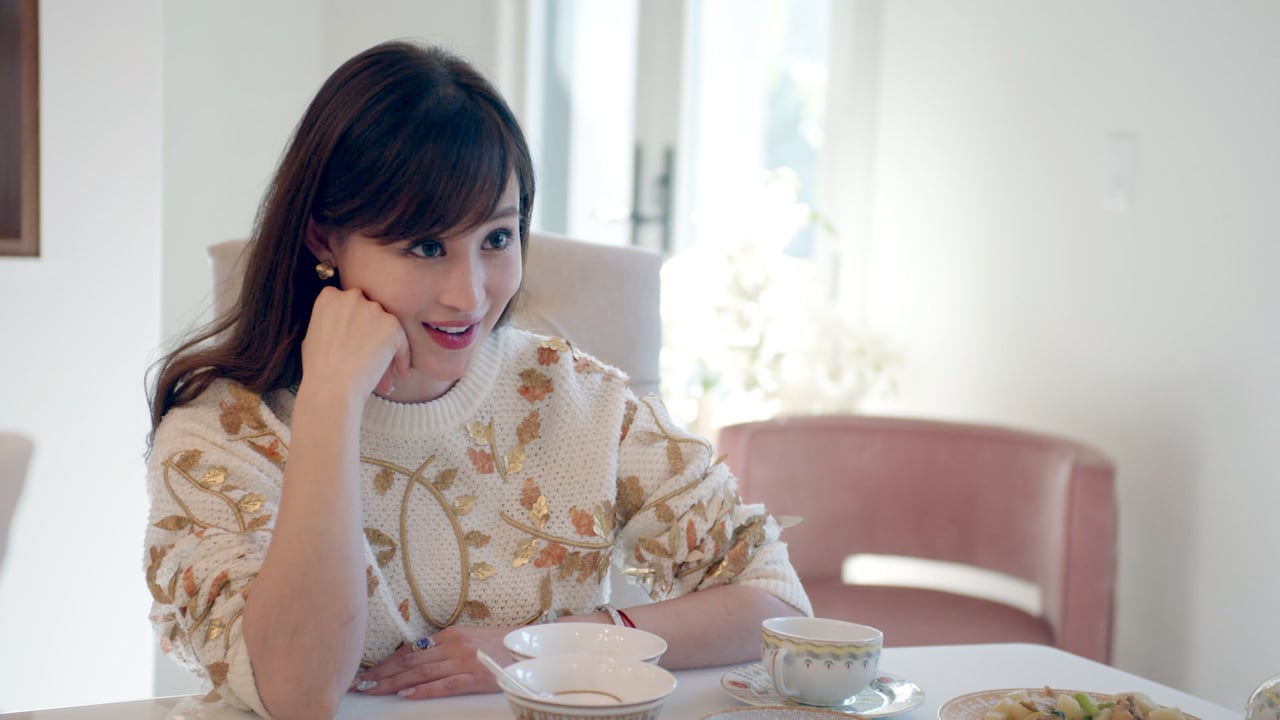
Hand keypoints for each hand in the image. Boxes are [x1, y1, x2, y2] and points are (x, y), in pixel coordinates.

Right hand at [301, 286, 409, 397]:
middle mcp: (352, 297)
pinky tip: (399, 372)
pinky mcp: (392, 325)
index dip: (353, 319)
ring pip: (387, 323)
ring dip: (387, 342)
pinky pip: (402, 340)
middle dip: (370, 327)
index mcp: (329, 296)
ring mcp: (374, 310)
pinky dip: (402, 357)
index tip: (355, 335)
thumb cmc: (317, 368)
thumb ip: (329, 321)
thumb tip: (340, 323)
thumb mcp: (312, 334)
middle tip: (370, 349)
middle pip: (368, 308)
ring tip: (384, 365)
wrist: (330, 387)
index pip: (347, 301)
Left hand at [352, 626, 512, 698]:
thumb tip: (416, 657)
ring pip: (421, 672)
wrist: (531, 647)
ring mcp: (464, 661)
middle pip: (410, 660)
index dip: (386, 662)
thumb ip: (444, 647)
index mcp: (450, 634)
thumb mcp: (469, 639)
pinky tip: (406, 694)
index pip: (409, 650)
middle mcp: (453, 645)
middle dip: (382, 673)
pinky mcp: (475, 677)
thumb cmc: (500, 646)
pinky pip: (444, 684)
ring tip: (374, 690)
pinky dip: (424, 689)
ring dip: (394, 682)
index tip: (368, 673)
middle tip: (361, 684)